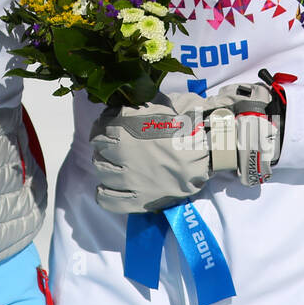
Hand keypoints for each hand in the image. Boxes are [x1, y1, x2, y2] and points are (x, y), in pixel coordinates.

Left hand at [90, 82, 282, 214]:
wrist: (205, 151)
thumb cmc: (182, 124)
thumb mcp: (157, 104)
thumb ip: (133, 105)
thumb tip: (117, 104)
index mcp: (124, 127)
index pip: (98, 130)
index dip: (103, 131)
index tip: (109, 133)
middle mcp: (121, 152)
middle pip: (98, 151)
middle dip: (105, 149)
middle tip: (118, 150)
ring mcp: (128, 177)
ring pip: (101, 172)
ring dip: (106, 168)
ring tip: (117, 168)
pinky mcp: (137, 199)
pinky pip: (108, 199)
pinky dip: (105, 194)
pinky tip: (110, 188)